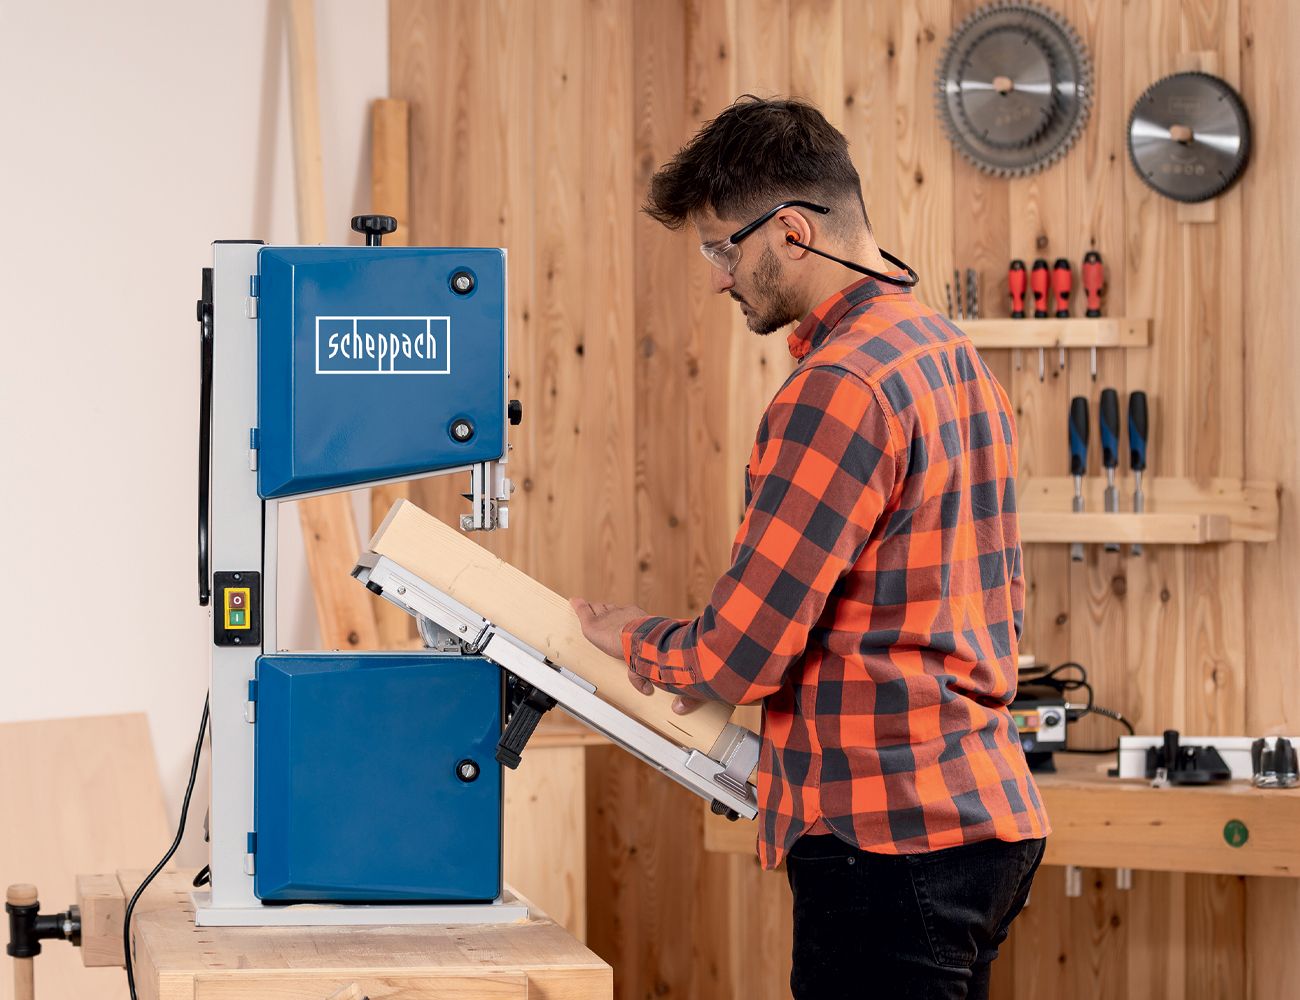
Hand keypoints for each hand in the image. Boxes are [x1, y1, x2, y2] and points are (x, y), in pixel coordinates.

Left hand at [570, 597, 707, 714]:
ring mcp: (607, 617)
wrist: (643, 641)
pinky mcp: (593, 624)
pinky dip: (578, 607)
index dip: (622, 623)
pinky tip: (573, 602)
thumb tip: (657, 697)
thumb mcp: (651, 665)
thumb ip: (647, 678)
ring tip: (586, 608)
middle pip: (611, 612)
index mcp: (639, 622)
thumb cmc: (653, 650)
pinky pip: (583, 612)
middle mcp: (623, 615)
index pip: (627, 619)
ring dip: (593, 611)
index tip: (620, 628)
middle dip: (606, 613)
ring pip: (598, 610)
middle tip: (599, 615)